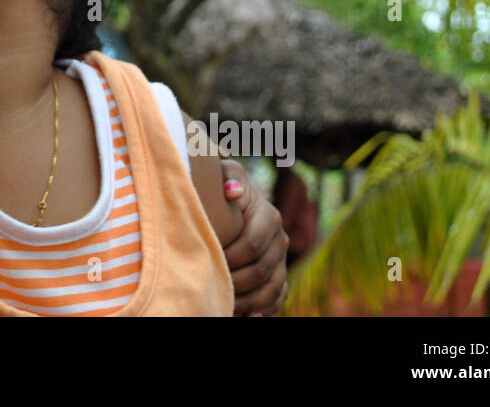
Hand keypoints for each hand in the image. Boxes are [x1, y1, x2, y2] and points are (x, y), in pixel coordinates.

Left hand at [220, 159, 288, 315]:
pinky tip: (249, 317)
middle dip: (236, 282)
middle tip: (211, 289)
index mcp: (269, 216)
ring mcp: (281, 259)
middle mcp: (280, 239)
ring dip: (249, 301)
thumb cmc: (220, 183)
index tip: (208, 261)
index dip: (231, 257)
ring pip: (272, 288)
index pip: (254, 244)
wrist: (231, 198)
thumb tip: (232, 192)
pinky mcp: (278, 275)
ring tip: (226, 306)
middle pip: (262, 271)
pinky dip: (265, 309)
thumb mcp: (222, 171)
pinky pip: (278, 297)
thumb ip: (228, 174)